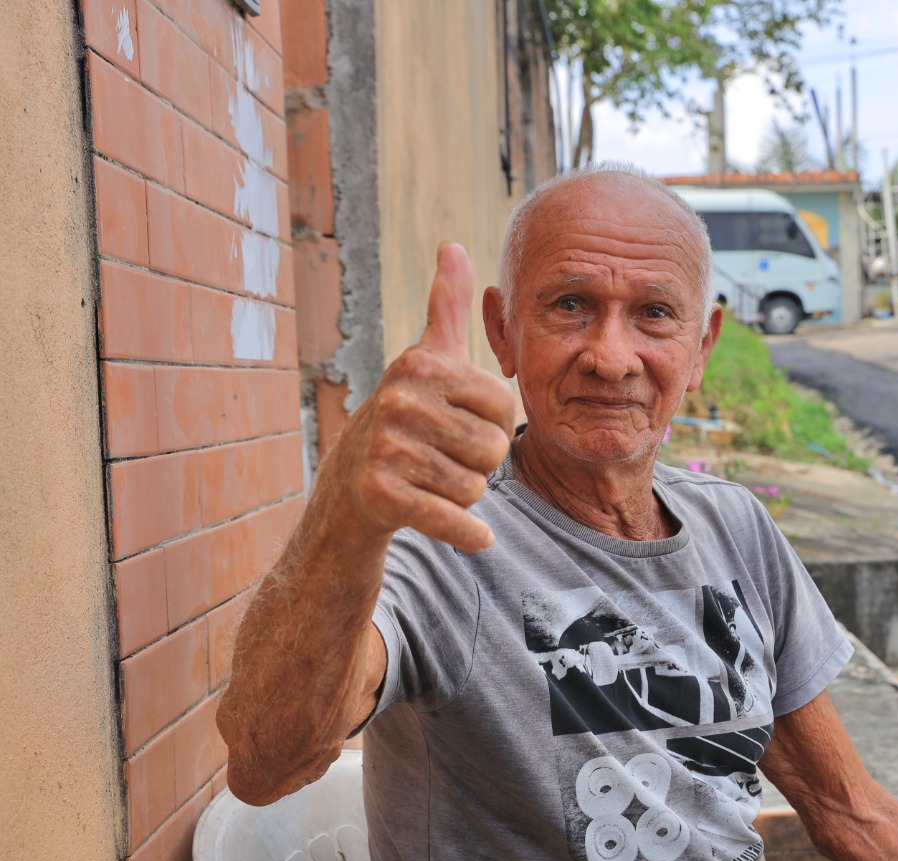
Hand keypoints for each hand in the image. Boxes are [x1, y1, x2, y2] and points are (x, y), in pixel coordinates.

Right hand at [322, 242, 515, 551]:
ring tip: (428, 480)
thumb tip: (455, 246)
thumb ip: (446, 306)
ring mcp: (386, 448)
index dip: (490, 423)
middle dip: (476, 462)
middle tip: (438, 458)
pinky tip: (471, 533)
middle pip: (492, 446)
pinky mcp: (382, 496)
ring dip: (463, 494)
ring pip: (476, 486)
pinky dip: (469, 533)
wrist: (349, 493)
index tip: (453, 422)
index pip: (505, 404)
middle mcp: (398, 400)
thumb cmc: (404, 421)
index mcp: (420, 365)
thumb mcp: (425, 361)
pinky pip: (457, 521)